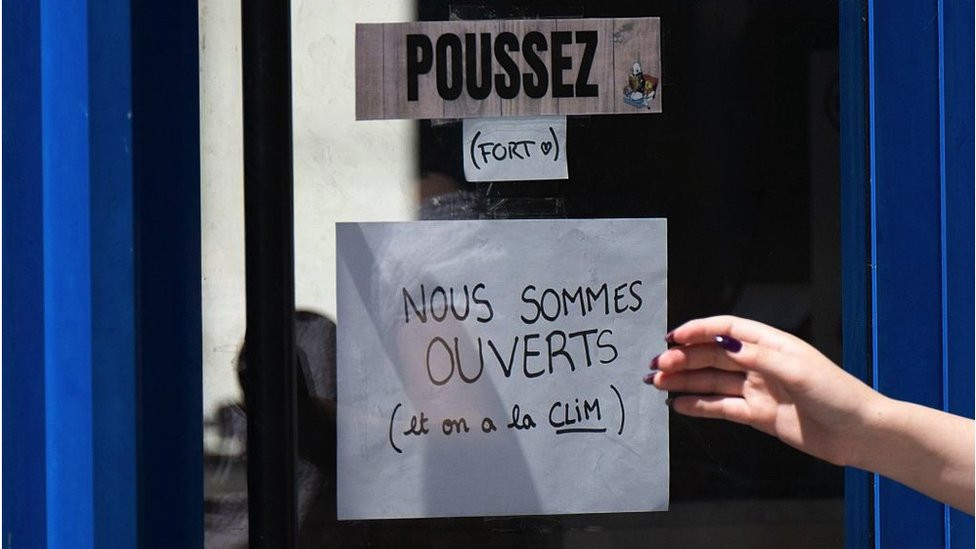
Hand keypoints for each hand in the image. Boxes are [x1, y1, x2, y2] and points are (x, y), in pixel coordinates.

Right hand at [645, 315, 880, 465]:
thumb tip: (722, 343)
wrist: (859, 434)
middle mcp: (761, 363)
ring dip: (685, 381)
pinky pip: (722, 407)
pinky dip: (699, 405)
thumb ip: (757, 357)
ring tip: (658, 383)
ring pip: (713, 381)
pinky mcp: (758, 415)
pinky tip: (678, 404)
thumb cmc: (837, 394)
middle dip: (684, 359)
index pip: (727, 330)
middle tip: (658, 366)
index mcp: (771, 344)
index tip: (672, 338)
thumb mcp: (798, 371)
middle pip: (713, 356)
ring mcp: (758, 389)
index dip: (698, 331)